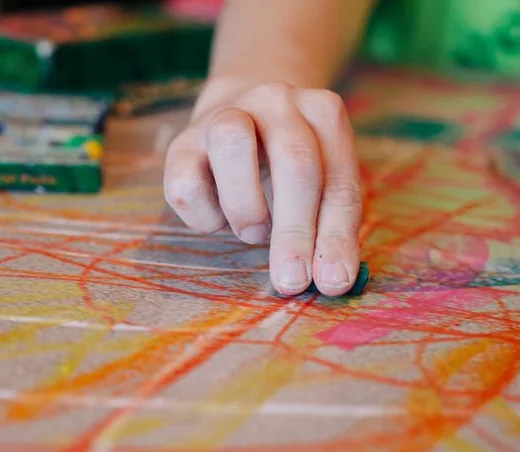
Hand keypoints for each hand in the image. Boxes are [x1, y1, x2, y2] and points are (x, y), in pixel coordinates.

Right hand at [163, 79, 362, 296]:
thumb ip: (329, 223)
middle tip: (291, 280)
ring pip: (231, 145)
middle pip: (294, 161)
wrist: (240, 112)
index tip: (333, 282)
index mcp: (322, 112)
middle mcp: (275, 101)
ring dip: (247, 205)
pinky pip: (186, 183)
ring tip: (253, 232)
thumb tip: (333, 279)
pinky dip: (204, 216)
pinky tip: (219, 220)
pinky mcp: (182, 143)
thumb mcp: (321, 184)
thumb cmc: (288, 165)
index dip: (336, 235)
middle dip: (295, 231)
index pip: (337, 179)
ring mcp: (225, 115)